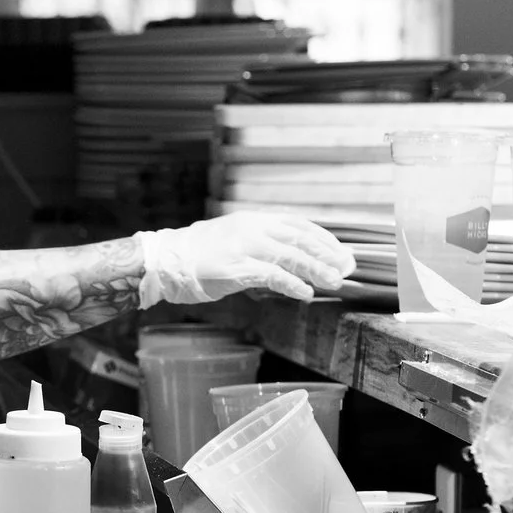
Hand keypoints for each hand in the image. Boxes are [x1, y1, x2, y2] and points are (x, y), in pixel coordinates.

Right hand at [138, 212, 354, 305]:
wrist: (165, 260)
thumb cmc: (199, 254)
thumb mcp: (234, 238)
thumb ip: (261, 243)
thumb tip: (291, 257)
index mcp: (254, 219)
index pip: (299, 224)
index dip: (324, 239)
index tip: (342, 253)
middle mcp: (252, 229)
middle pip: (300, 239)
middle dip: (327, 254)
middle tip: (347, 268)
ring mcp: (244, 247)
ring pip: (290, 256)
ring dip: (316, 270)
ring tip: (334, 281)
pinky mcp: (236, 268)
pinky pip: (271, 275)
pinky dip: (292, 284)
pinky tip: (305, 293)